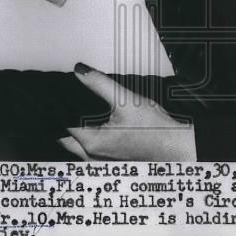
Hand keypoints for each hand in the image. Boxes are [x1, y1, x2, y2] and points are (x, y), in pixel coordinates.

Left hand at [65, 63, 196, 160]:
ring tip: (84, 114)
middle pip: (63, 138)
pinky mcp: (110, 163)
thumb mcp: (126, 101)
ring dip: (74, 132)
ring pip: (74, 147)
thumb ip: (99, 84)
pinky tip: (99, 127)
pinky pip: (88, 152)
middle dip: (63, 122)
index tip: (59, 96)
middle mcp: (91, 157)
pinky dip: (86, 140)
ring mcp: (99, 163)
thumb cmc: (156, 130)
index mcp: (91, 143)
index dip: (58, 109)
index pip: (60, 125)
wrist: (177, 149)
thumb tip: (79, 71)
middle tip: (69, 103)